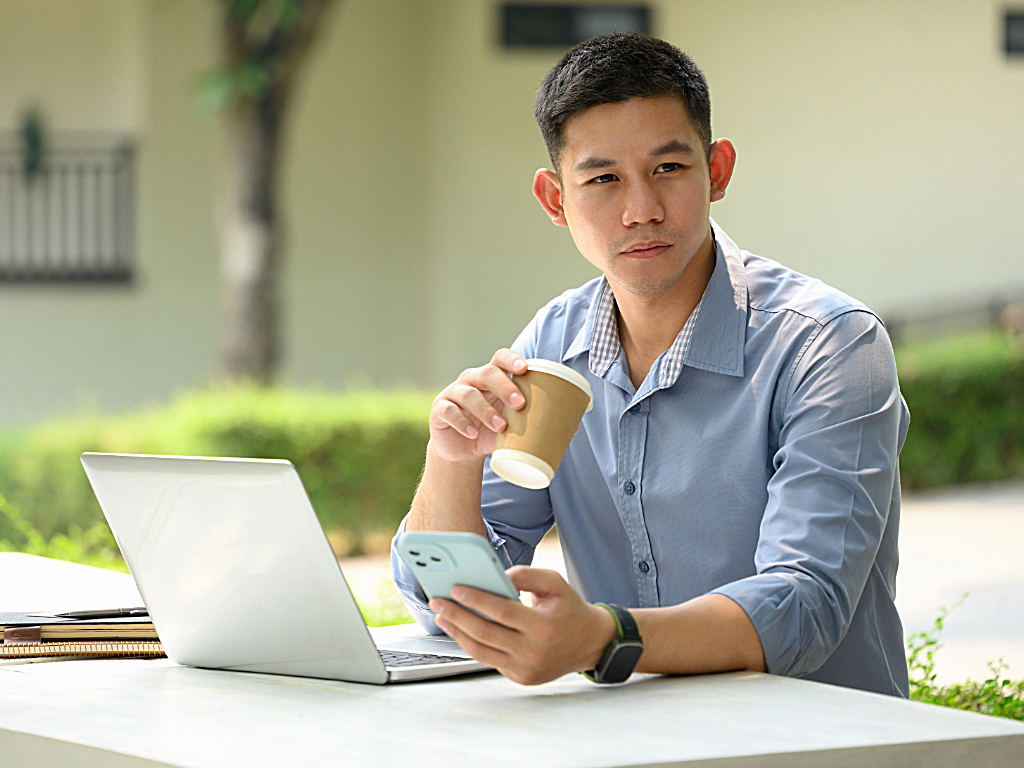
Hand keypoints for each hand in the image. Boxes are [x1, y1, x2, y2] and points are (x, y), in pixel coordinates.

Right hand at [428, 349, 528, 463]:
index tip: (525, 369)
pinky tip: (473, 433)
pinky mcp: (439, 410)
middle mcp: (472, 380)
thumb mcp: (513, 424)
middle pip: (487, 373)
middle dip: (505, 386)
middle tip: (520, 404)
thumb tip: (574, 428)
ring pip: (469, 394)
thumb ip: (535, 421)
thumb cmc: (492, 430)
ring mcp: (454, 393)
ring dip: (486, 410)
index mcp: (492, 378)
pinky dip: (462, 422)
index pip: (500, 359)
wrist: (463, 450)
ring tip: (501, 426)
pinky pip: (449, 411)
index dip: (512, 360)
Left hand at [429, 566, 617, 685]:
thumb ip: (525, 575)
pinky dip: (471, 644)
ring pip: (481, 651)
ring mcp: (525, 669)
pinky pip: (489, 660)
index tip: (455, 589)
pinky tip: (460, 629)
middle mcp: (533, 652)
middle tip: (437, 601)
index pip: (501, 612)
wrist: (590, 643)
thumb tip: (495, 577)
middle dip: (456, 616)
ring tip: (442, 616)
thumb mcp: (554, 582)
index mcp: (543, 627)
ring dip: (457, 633)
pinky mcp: (520, 678)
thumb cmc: (569, 609)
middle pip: (484, 633)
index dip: (476, 600)